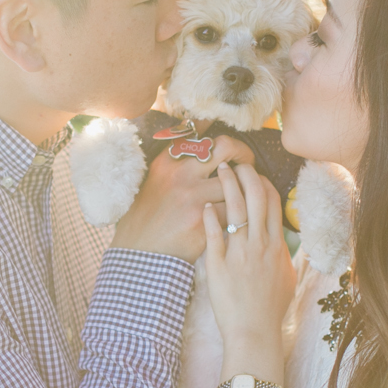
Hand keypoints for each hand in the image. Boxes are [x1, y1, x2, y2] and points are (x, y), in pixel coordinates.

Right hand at [112, 136, 253, 262]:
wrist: (138, 254)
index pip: (200, 134)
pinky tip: (239, 219)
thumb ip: (176, 167)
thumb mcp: (154, 184)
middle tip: (249, 163)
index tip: (230, 140)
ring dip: (245, 189)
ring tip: (248, 194)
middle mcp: (180, 174)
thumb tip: (203, 150)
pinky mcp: (202, 221)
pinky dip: (239, 215)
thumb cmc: (147, 220)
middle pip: (226, 148)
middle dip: (244, 153)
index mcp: (167, 162)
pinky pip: (233, 211)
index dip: (220, 132)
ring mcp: (192, 197)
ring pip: (235, 183)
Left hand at [202, 162, 295, 353]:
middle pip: (256, 197)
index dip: (265, 183)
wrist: (254, 332)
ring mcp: (239, 253)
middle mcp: (260, 245)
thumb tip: (285, 242)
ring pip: (236, 209)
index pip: (274, 204)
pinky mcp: (219, 264)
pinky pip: (215, 233)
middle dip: (247, 174)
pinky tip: (206, 203)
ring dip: (228, 185)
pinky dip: (211, 215)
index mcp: (277, 246)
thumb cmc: (270, 309)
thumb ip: (285, 255)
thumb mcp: (286, 278)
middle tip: (237, 161)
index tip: (256, 174)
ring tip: (219, 169)